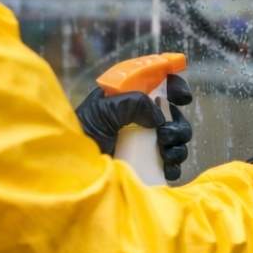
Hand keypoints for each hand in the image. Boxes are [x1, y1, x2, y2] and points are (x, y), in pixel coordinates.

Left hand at [75, 75, 193, 181]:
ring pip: (177, 138)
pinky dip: (174, 165)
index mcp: (128, 98)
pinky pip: (172, 163)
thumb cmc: (82, 134)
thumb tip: (158, 115)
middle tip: (164, 135)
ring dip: (178, 145)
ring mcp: (144, 143)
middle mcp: (139, 119)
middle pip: (173, 114)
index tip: (181, 98)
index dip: (174, 86)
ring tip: (165, 152)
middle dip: (177, 124)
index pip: (159, 84)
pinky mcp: (147, 165)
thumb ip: (132, 103)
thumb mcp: (102, 110)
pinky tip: (167, 168)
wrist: (71, 169)